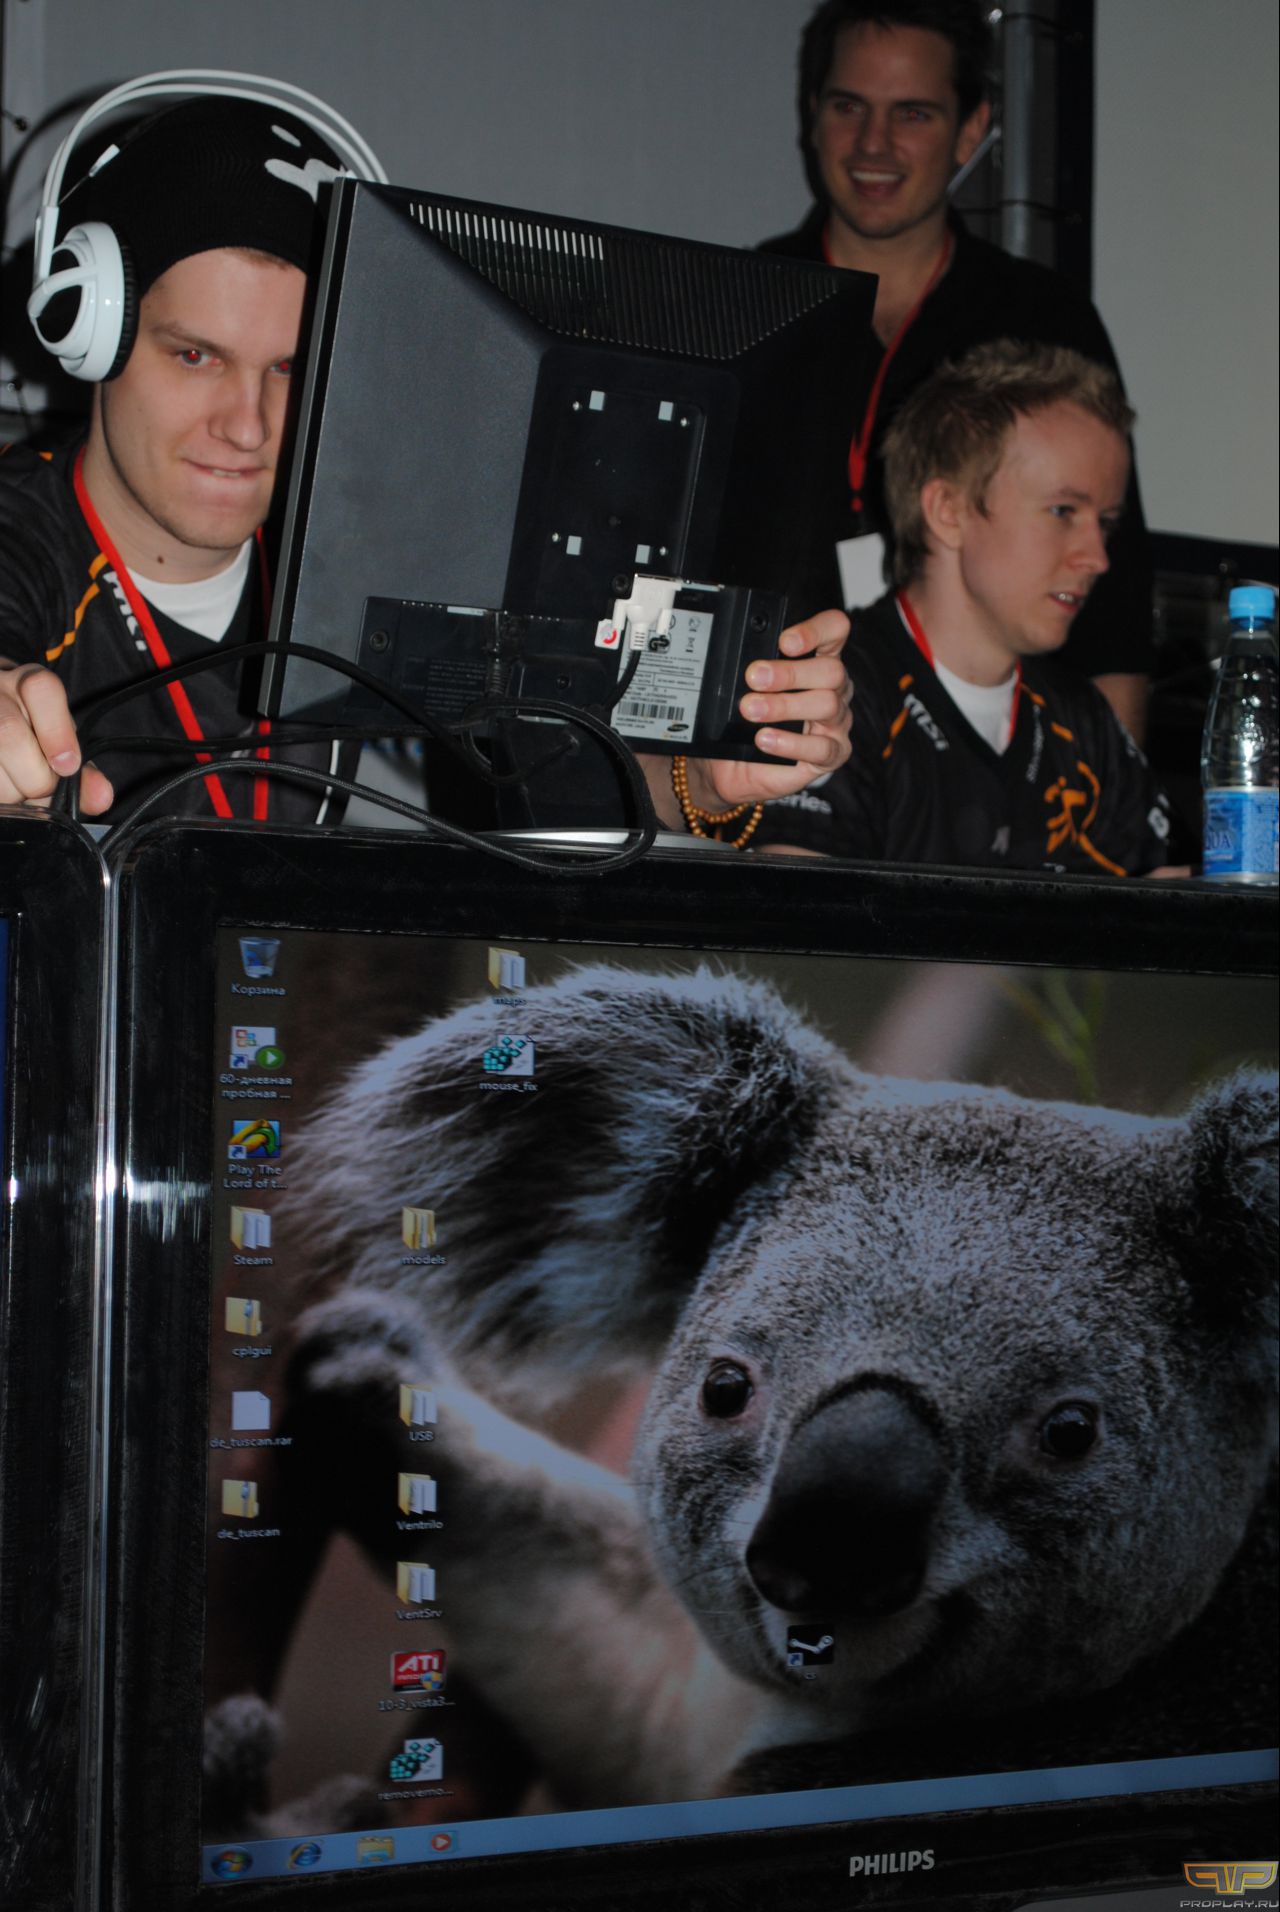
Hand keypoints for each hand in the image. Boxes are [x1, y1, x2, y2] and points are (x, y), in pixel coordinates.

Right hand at [0, 661, 112, 812]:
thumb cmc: (33, 733)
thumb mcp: (61, 744)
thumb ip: (82, 773)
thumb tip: (100, 797)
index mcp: (28, 683)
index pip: (41, 689)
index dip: (56, 731)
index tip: (67, 766)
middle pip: (9, 733)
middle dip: (33, 778)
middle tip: (40, 790)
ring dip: (8, 792)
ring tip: (16, 792)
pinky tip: (3, 794)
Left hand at [680, 608, 851, 813]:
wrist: (734, 764)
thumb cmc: (743, 720)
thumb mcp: (742, 689)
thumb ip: (751, 670)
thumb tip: (742, 660)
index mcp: (817, 660)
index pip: (834, 630)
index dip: (816, 630)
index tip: (784, 641)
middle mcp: (834, 688)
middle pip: (831, 670)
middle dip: (790, 673)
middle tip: (754, 678)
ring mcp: (836, 722)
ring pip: (827, 704)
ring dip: (784, 705)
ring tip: (751, 709)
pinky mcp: (832, 754)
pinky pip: (821, 747)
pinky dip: (790, 743)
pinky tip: (765, 739)